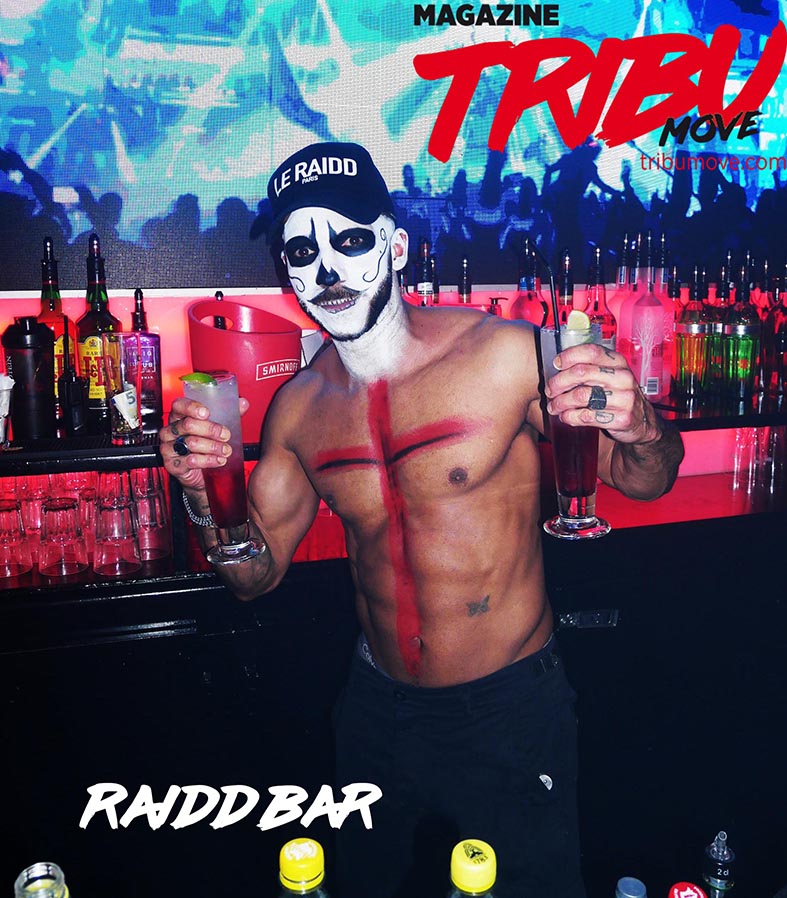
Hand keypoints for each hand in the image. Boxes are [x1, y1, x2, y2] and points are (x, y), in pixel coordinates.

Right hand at [159, 396, 248, 491]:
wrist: (201, 474)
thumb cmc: (205, 446)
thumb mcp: (217, 428)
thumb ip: (229, 414)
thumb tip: (242, 403)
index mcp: (179, 417)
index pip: (179, 405)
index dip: (192, 407)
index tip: (206, 413)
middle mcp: (171, 431)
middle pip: (188, 425)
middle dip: (211, 430)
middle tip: (226, 435)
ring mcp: (168, 448)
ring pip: (190, 443)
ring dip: (212, 446)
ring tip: (226, 450)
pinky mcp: (172, 465)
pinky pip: (190, 461)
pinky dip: (208, 460)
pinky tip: (218, 460)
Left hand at [544, 343, 661, 444]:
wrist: (642, 421)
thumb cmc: (618, 395)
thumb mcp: (609, 376)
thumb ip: (589, 368)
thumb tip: (557, 367)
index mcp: (618, 362)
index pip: (591, 351)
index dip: (569, 356)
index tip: (556, 364)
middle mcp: (623, 377)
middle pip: (581, 373)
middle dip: (558, 382)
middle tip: (550, 390)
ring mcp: (624, 398)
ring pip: (581, 395)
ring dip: (561, 402)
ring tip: (554, 406)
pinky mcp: (621, 418)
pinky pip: (587, 416)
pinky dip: (570, 417)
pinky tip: (566, 416)